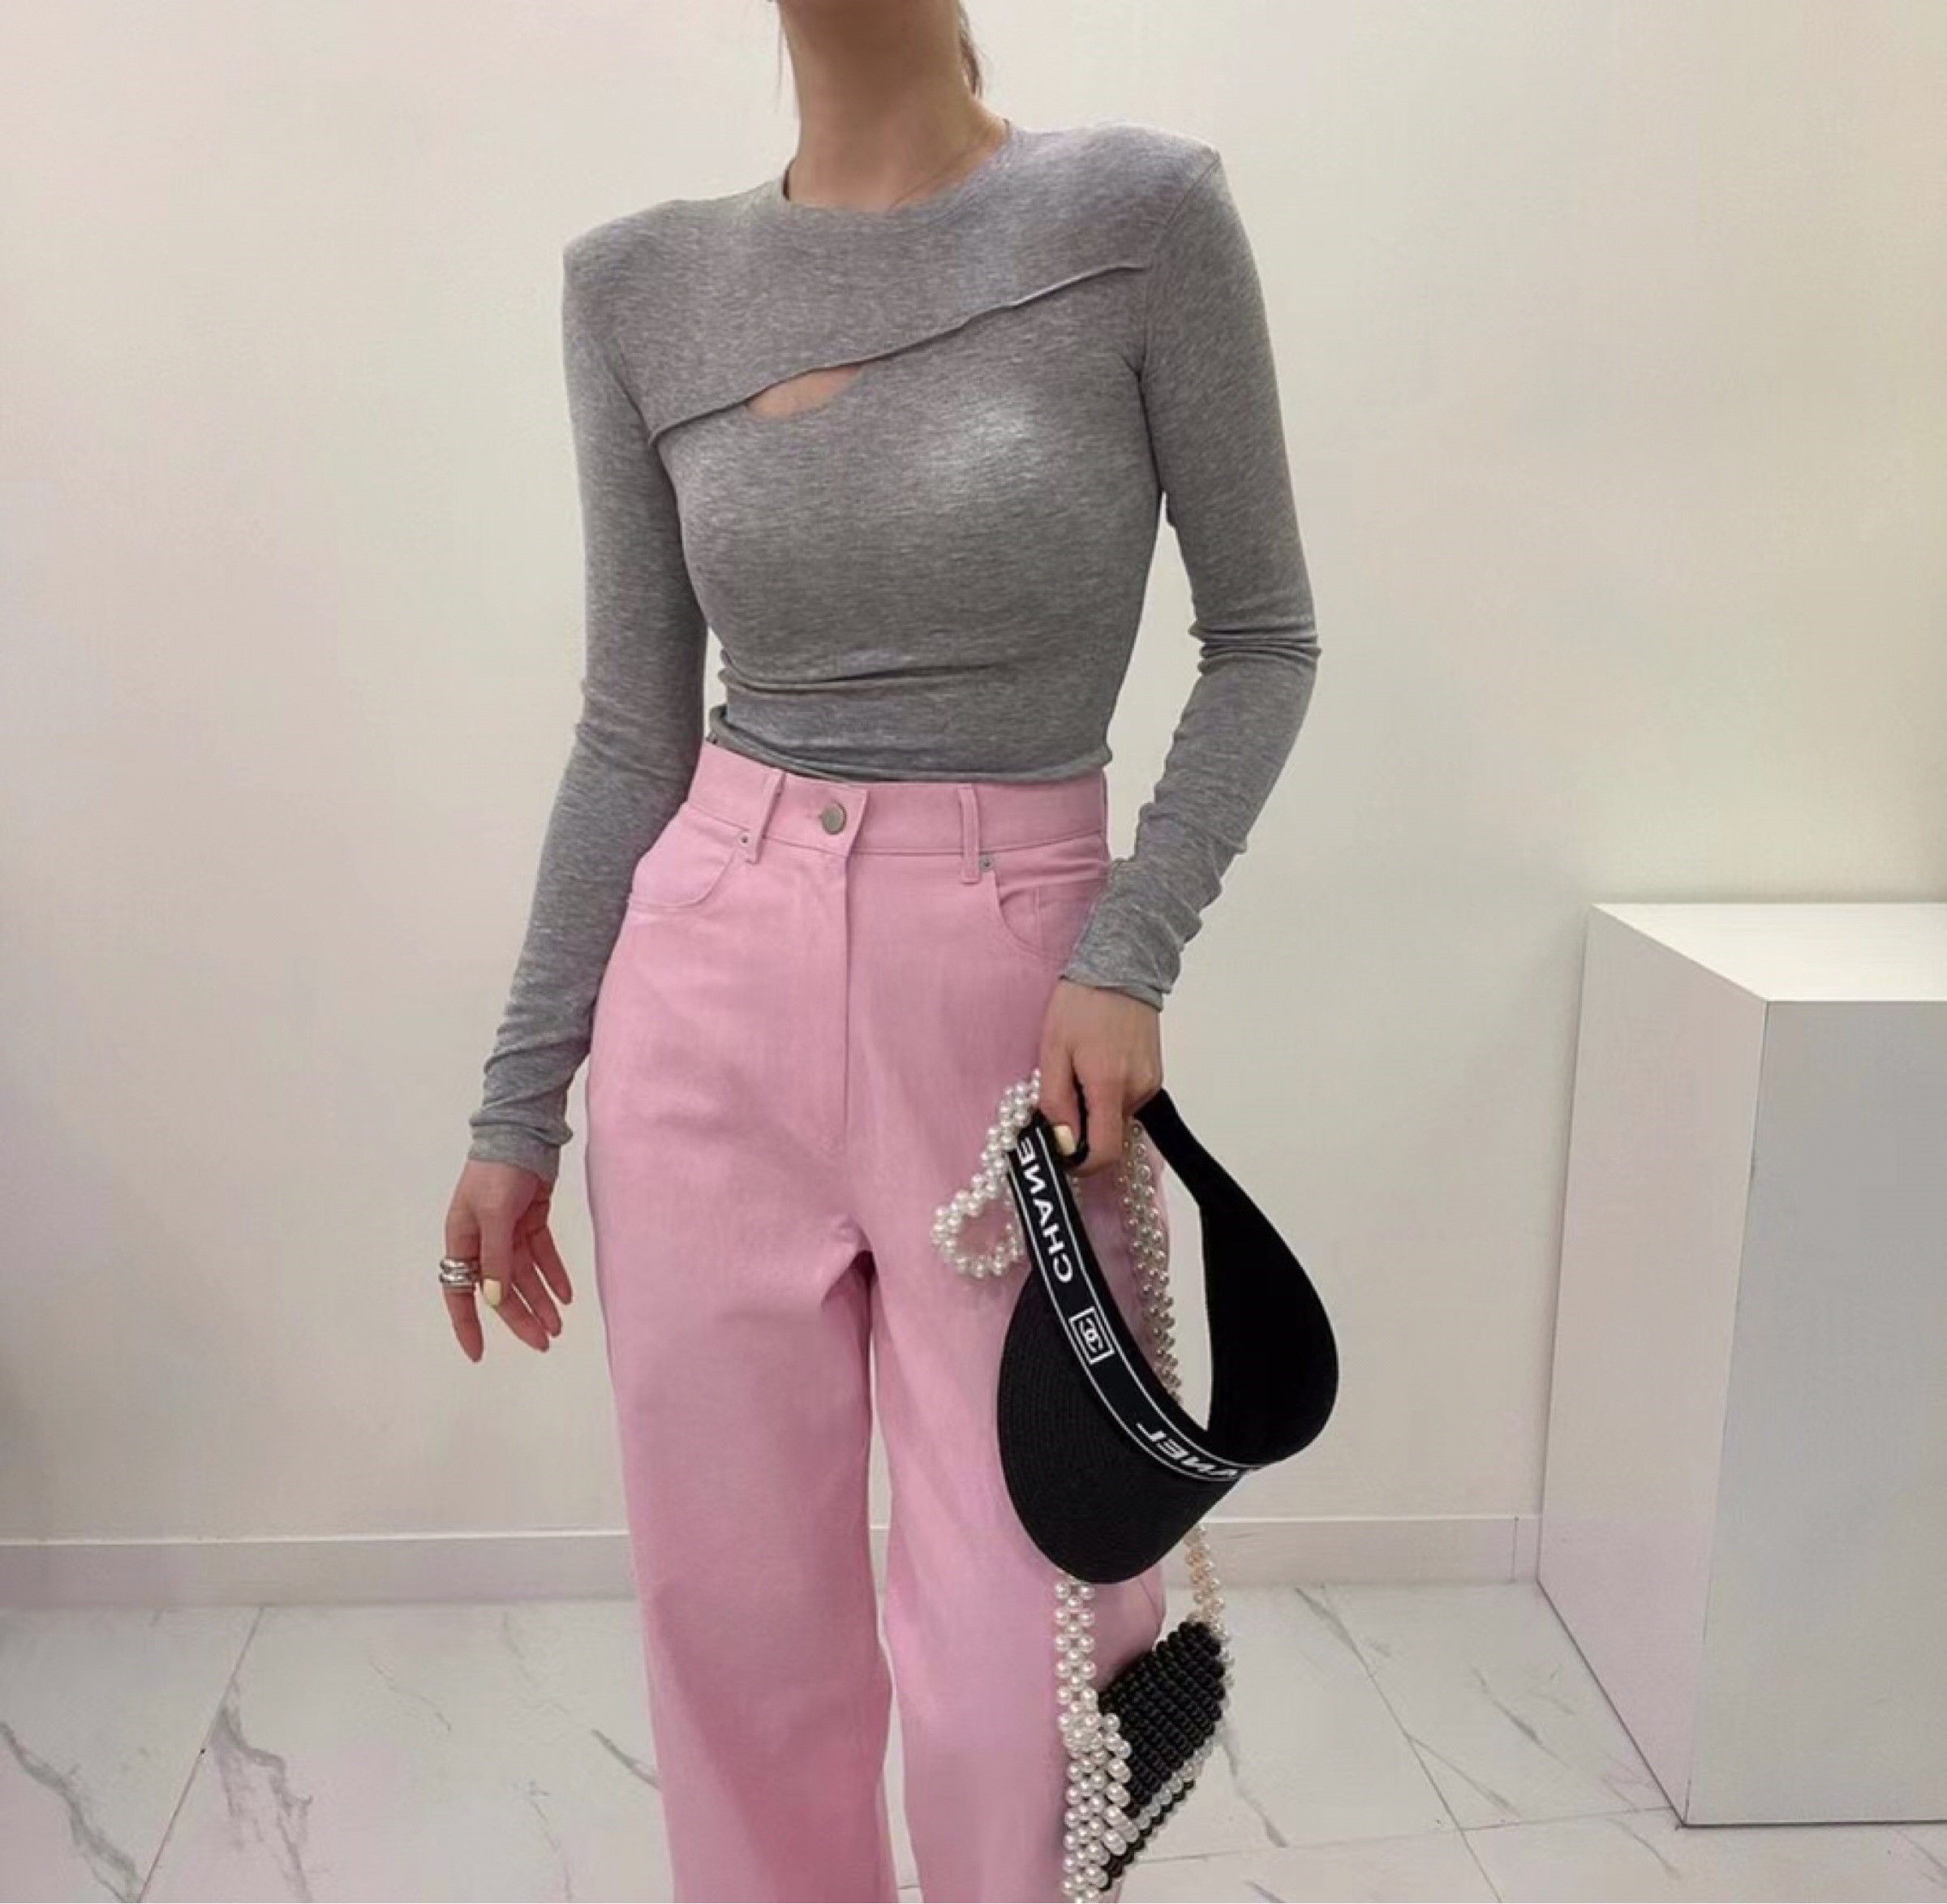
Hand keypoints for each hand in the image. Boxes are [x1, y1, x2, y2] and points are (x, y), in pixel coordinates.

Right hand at [441, 1159, 572, 1360]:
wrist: (524, 1131)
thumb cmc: (498, 1171)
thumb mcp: (494, 1214)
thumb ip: (496, 1257)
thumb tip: (496, 1299)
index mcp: (462, 1240)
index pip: (459, 1291)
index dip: (467, 1323)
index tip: (478, 1354)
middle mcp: (483, 1240)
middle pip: (500, 1289)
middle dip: (520, 1317)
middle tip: (544, 1342)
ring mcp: (508, 1231)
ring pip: (524, 1276)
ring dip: (541, 1299)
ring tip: (559, 1326)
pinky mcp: (531, 1220)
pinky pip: (542, 1255)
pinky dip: (554, 1274)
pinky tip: (567, 1296)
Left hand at [1037, 980, 1163, 1177]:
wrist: (1120, 967)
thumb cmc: (1081, 1004)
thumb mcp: (1053, 1051)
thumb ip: (1056, 1102)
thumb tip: (1062, 1143)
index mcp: (1110, 1086)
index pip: (1104, 1153)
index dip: (1081, 1164)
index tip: (1061, 1154)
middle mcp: (1137, 1090)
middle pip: (1110, 1138)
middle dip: (1083, 1131)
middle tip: (1060, 1100)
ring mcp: (1150, 1084)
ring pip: (1117, 1120)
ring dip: (1095, 1111)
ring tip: (1077, 1073)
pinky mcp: (1154, 1076)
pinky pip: (1126, 1102)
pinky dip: (1107, 1097)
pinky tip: (1095, 1067)